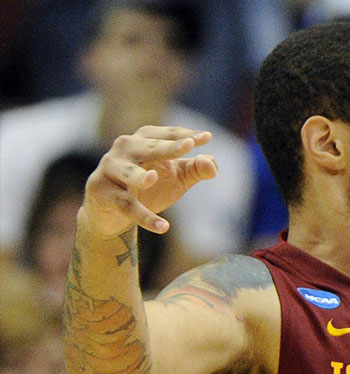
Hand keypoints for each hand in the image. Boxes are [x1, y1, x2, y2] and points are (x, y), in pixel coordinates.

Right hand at [81, 126, 217, 237]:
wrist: (110, 215)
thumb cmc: (146, 189)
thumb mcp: (177, 178)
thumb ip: (196, 170)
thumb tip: (212, 164)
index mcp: (142, 142)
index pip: (164, 135)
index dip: (184, 135)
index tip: (207, 138)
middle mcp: (124, 151)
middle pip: (148, 147)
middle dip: (168, 147)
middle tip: (189, 145)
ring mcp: (110, 170)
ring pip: (128, 173)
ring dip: (139, 176)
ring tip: (153, 178)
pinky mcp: (102, 193)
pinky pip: (126, 205)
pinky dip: (144, 217)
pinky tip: (163, 227)